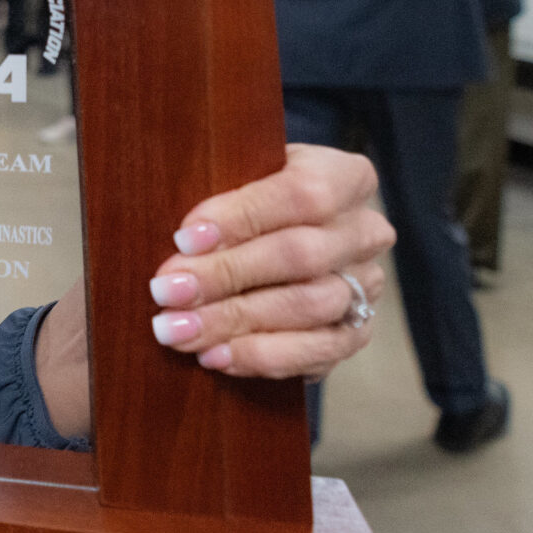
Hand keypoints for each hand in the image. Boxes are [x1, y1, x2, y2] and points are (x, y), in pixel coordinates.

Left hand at [147, 144, 388, 379]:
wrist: (266, 241)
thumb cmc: (239, 205)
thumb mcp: (232, 179)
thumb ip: (215, 193)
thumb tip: (180, 238)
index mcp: (343, 177)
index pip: (303, 193)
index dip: (242, 216)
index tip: (183, 238)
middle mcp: (364, 231)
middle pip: (302, 254)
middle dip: (226, 275)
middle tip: (165, 290)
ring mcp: (366, 285)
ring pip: (310, 305)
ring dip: (235, 320)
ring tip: (176, 329)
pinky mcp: (355, 332)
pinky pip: (318, 351)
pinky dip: (262, 355)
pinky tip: (215, 356)